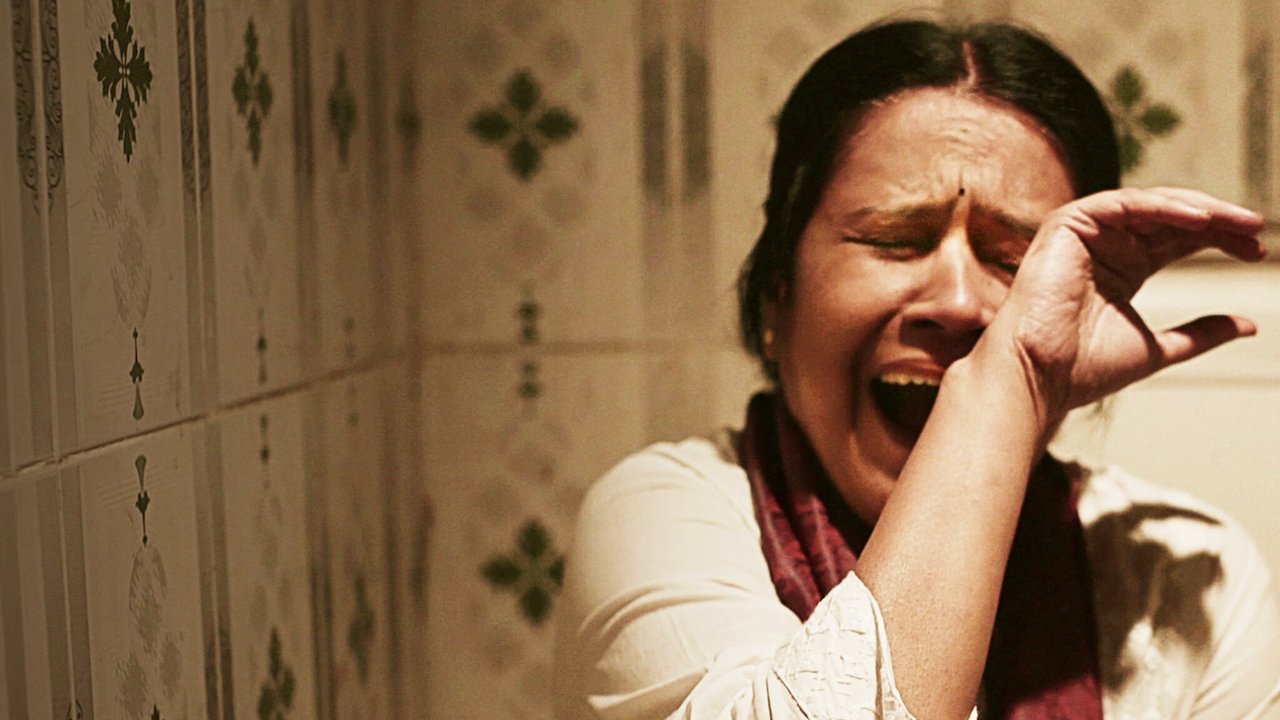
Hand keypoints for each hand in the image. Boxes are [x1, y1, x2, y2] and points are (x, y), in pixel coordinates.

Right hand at [983, 187, 1266, 425]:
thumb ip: (1200, 334)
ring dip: (1197, 209)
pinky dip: (1161, 207)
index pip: (1179, 240)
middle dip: (1216, 220)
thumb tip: (1250, 326)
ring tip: (1235, 223)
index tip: (1259, 252)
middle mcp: (1106, 246)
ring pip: (1150, 204)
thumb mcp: (1158, 348)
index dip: (1220, 240)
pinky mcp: (1067, 225)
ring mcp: (1085, 233)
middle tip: (1257, 229)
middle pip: (1171, 218)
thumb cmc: (1082, 369)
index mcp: (1123, 269)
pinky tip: (1198, 220)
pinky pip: (1123, 204)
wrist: (1039, 376)